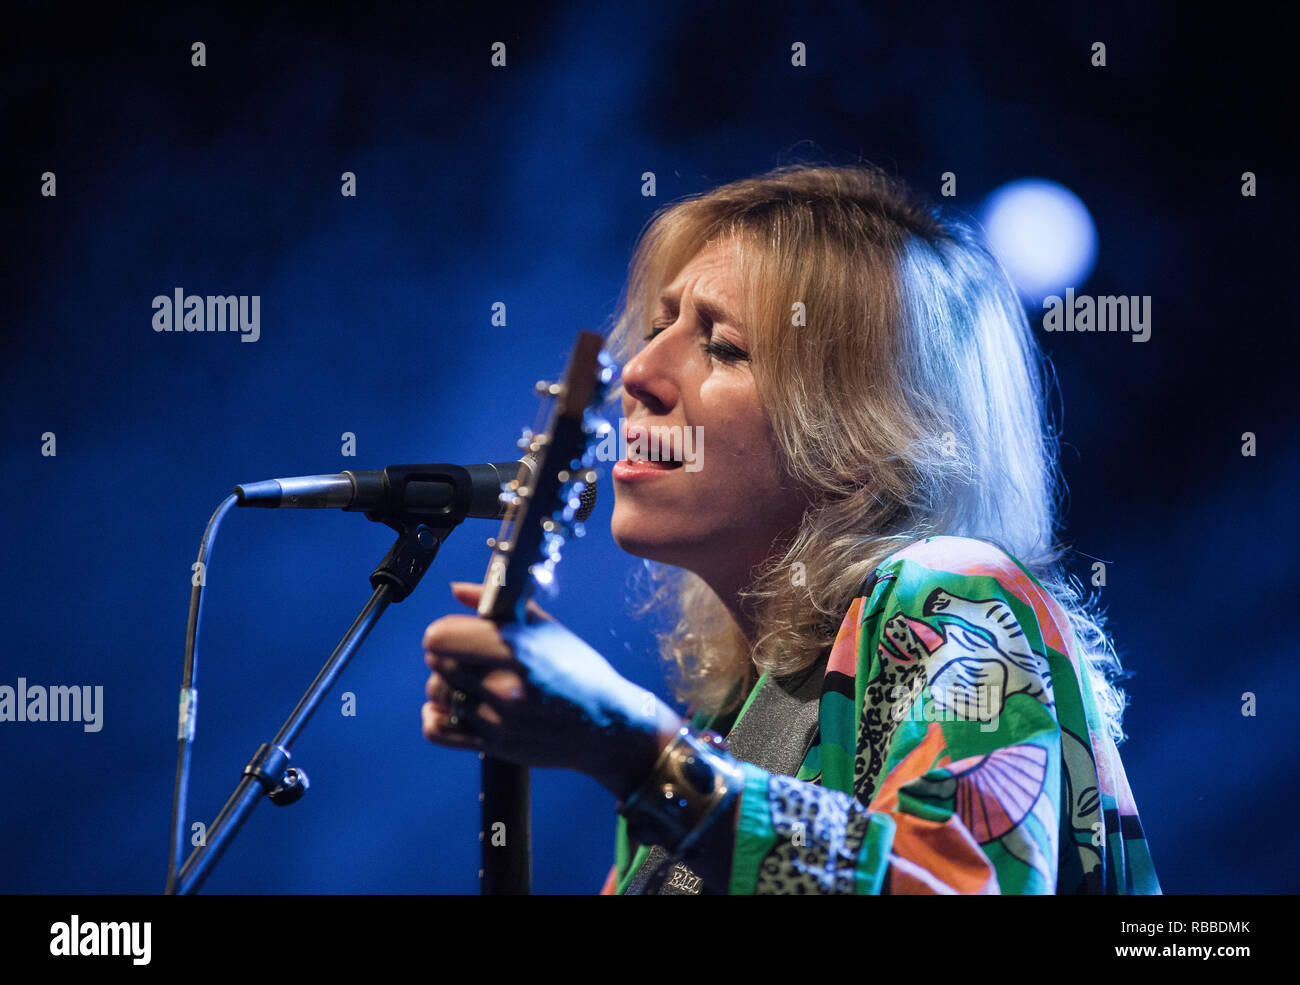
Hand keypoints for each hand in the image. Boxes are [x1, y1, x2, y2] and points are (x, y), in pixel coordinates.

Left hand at [421, 582, 682, 798]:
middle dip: (447, 656)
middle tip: (468, 659)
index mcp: (517, 648)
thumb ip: (497, 606)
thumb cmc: (579, 671)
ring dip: (445, 687)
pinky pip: (436, 729)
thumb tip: (456, 590)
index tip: (457, 635)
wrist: (607, 725)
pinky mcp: (493, 746)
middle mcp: (504, 684)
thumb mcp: (546, 629)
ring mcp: (497, 719)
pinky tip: (457, 709)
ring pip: (435, 694)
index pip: (440, 637)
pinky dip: (438, 717)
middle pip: (436, 662)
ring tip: (469, 684)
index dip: (445, 632)